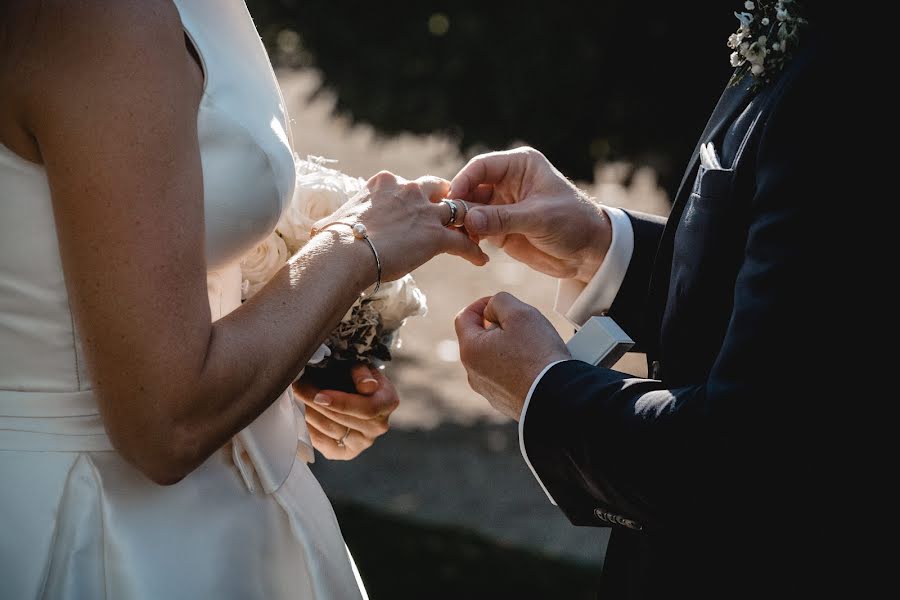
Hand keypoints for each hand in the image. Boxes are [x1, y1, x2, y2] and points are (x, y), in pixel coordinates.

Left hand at [293, 363, 399, 459]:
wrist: (350, 392)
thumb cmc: (352, 374)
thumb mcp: (358, 365)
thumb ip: (362, 372)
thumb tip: (367, 387)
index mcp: (388, 402)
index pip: (367, 409)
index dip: (342, 403)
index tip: (319, 395)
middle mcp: (378, 426)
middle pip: (343, 420)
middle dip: (316, 403)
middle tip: (297, 387)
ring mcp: (362, 443)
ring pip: (330, 430)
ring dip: (309, 412)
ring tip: (296, 396)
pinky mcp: (345, 453)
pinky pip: (322, 442)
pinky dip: (308, 427)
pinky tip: (300, 412)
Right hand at [315, 172, 488, 281]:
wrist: (343, 253)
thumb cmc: (332, 241)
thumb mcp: (337, 219)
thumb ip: (343, 218)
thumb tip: (321, 230)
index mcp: (385, 182)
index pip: (411, 185)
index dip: (420, 197)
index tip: (422, 209)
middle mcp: (407, 190)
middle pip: (440, 189)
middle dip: (450, 200)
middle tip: (457, 214)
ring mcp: (424, 212)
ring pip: (459, 211)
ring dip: (470, 223)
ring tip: (479, 235)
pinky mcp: (435, 235)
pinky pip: (463, 241)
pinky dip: (474, 251)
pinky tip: (480, 260)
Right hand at [449, 147, 611, 283]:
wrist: (589, 252)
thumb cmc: (573, 222)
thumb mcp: (539, 218)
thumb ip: (503, 218)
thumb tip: (469, 219)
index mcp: (519, 165)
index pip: (482, 167)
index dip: (464, 181)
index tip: (453, 199)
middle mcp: (506, 182)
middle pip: (470, 188)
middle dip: (459, 205)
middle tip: (449, 222)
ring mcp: (501, 206)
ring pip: (470, 210)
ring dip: (461, 223)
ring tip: (456, 236)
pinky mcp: (499, 228)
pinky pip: (475, 230)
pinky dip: (468, 237)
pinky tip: (466, 247)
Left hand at [455, 292, 570, 419]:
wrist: (558, 398)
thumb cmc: (538, 356)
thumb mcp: (520, 313)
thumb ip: (500, 301)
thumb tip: (492, 309)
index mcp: (470, 351)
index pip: (464, 317)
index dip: (482, 304)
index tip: (499, 304)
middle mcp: (473, 374)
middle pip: (479, 338)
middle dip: (497, 326)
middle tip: (521, 324)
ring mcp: (488, 390)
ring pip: (492, 358)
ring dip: (507, 347)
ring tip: (531, 345)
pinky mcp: (504, 401)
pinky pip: (506, 377)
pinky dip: (516, 367)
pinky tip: (535, 365)